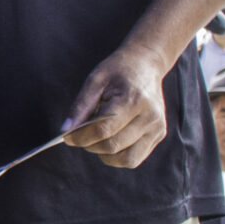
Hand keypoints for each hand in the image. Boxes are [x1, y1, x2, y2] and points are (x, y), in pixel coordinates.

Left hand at [63, 46, 169, 169]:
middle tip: (81, 135)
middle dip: (90, 144)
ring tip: (98, 137)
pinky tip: (111, 140)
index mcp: (134, 100)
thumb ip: (80, 106)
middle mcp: (150, 117)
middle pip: (112, 146)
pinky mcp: (159, 135)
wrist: (146, 65)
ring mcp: (157, 128)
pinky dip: (118, 156)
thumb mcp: (95, 80)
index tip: (67, 136)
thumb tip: (65, 131)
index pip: (103, 130)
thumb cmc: (118, 71)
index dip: (80, 137)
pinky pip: (134, 158)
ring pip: (125, 159)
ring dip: (104, 154)